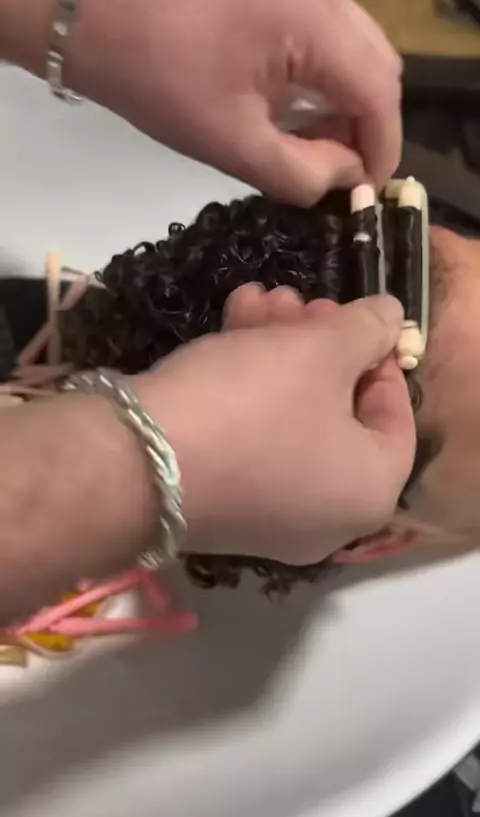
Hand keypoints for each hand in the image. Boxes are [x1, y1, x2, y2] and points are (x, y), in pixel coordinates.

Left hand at [71, 0, 401, 204]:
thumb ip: (301, 172)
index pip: (380, 90)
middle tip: (340, 171)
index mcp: (312, 19)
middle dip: (368, 125)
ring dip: (345, 101)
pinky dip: (323, 75)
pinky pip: (327, 32)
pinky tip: (294, 108)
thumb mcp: (230, 142)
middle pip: (377, 64)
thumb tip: (348, 177)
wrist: (93, 12)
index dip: (383, 148)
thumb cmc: (155, 78)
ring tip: (313, 145)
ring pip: (355, 47)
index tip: (368, 191)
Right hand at [135, 291, 414, 565]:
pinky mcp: (221, 504)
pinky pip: (251, 438)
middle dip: (314, 343)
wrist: (134, 464)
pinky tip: (228, 325)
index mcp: (368, 493)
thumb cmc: (251, 405)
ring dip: (275, 352)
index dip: (379, 356)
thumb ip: (367, 328)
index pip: (396, 418)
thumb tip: (390, 316)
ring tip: (256, 298)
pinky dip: (246, 384)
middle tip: (298, 300)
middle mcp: (325, 518)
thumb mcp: (319, 351)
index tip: (357, 318)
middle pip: (334, 412)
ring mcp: (268, 517)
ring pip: (287, 417)